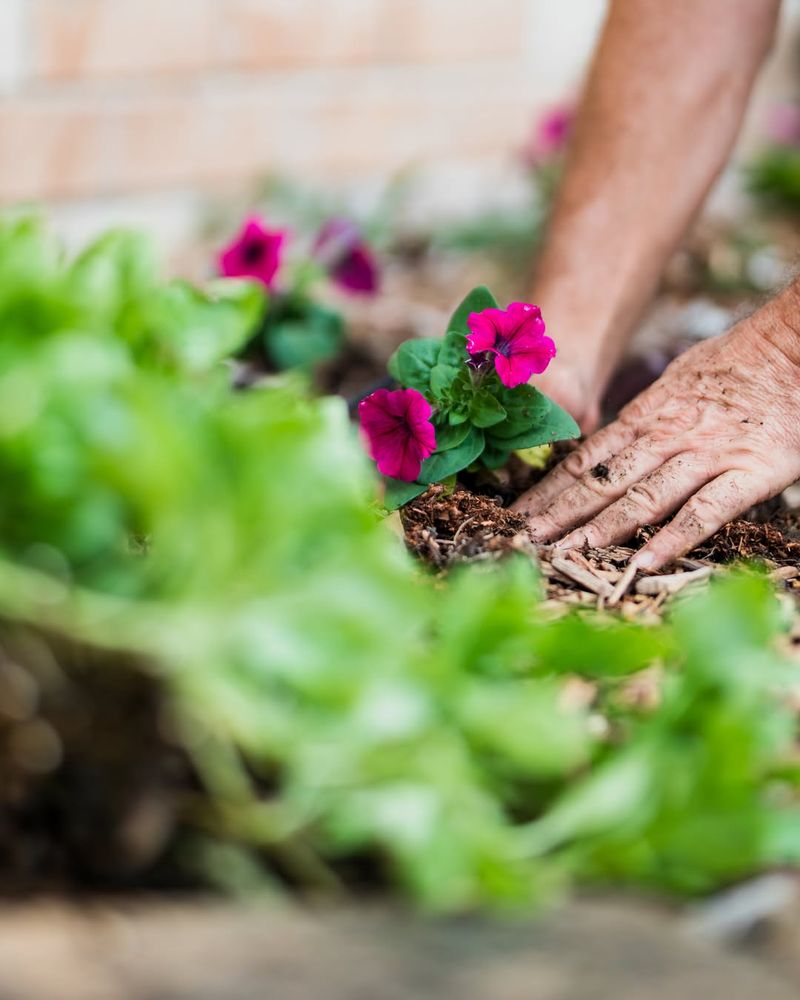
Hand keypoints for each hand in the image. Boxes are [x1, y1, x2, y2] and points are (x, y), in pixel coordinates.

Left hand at [512, 310, 799, 569]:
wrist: (796, 345)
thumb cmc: (739, 363)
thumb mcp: (676, 382)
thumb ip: (643, 417)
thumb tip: (605, 443)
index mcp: (646, 416)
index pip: (584, 460)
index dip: (548, 490)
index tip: (517, 514)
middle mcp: (666, 436)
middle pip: (601, 482)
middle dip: (558, 514)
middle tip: (522, 541)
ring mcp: (707, 455)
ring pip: (642, 497)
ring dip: (601, 529)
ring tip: (565, 553)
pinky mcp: (750, 472)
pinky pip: (706, 510)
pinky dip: (674, 538)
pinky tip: (644, 562)